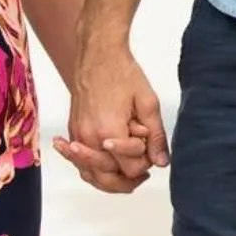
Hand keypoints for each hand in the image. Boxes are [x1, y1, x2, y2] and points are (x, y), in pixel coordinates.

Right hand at [55, 44, 170, 192]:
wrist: (98, 55)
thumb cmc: (121, 73)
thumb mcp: (148, 103)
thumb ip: (155, 136)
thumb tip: (161, 162)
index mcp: (109, 132)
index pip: (129, 168)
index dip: (144, 162)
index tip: (148, 147)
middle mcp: (89, 139)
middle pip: (108, 179)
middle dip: (128, 178)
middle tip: (143, 174)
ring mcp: (78, 136)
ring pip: (92, 176)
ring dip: (110, 179)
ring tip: (126, 174)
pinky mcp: (73, 132)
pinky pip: (80, 164)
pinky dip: (93, 169)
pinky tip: (105, 166)